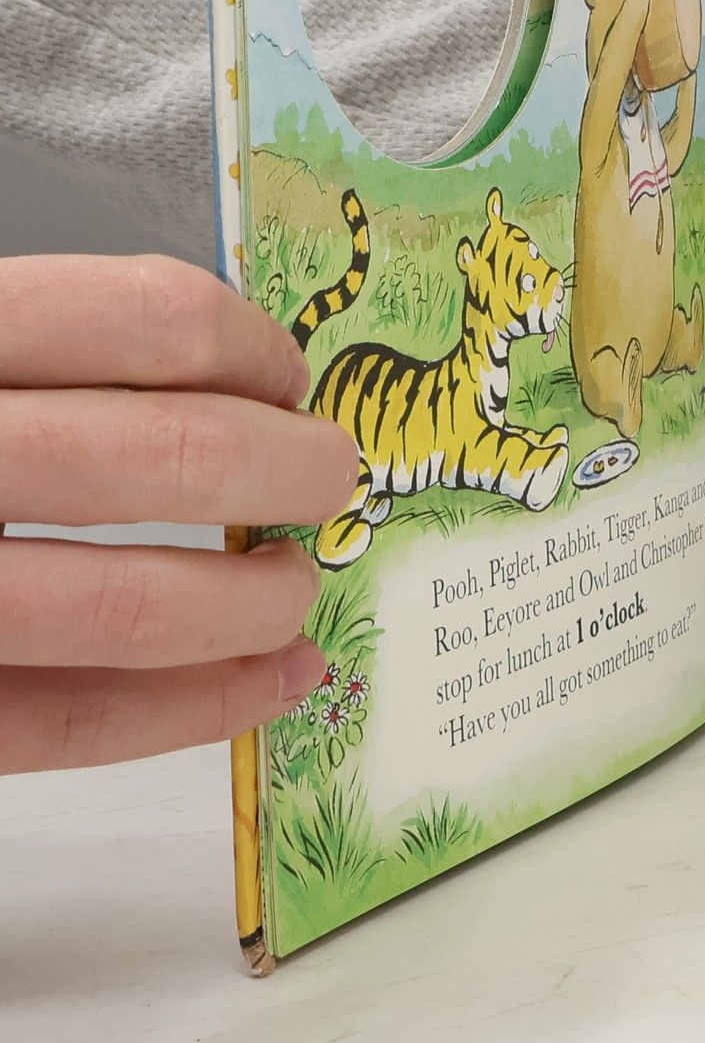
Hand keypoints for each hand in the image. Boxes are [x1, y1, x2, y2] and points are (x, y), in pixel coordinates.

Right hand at [0, 256, 358, 772]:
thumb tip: (232, 386)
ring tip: (295, 590)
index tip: (286, 378)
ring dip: (254, 604)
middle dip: (291, 471)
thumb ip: (35, 354)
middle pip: (166, 455)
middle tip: (330, 477)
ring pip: (128, 605)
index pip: (146, 319)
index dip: (252, 349)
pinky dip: (190, 711)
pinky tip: (264, 688)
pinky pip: (65, 723)